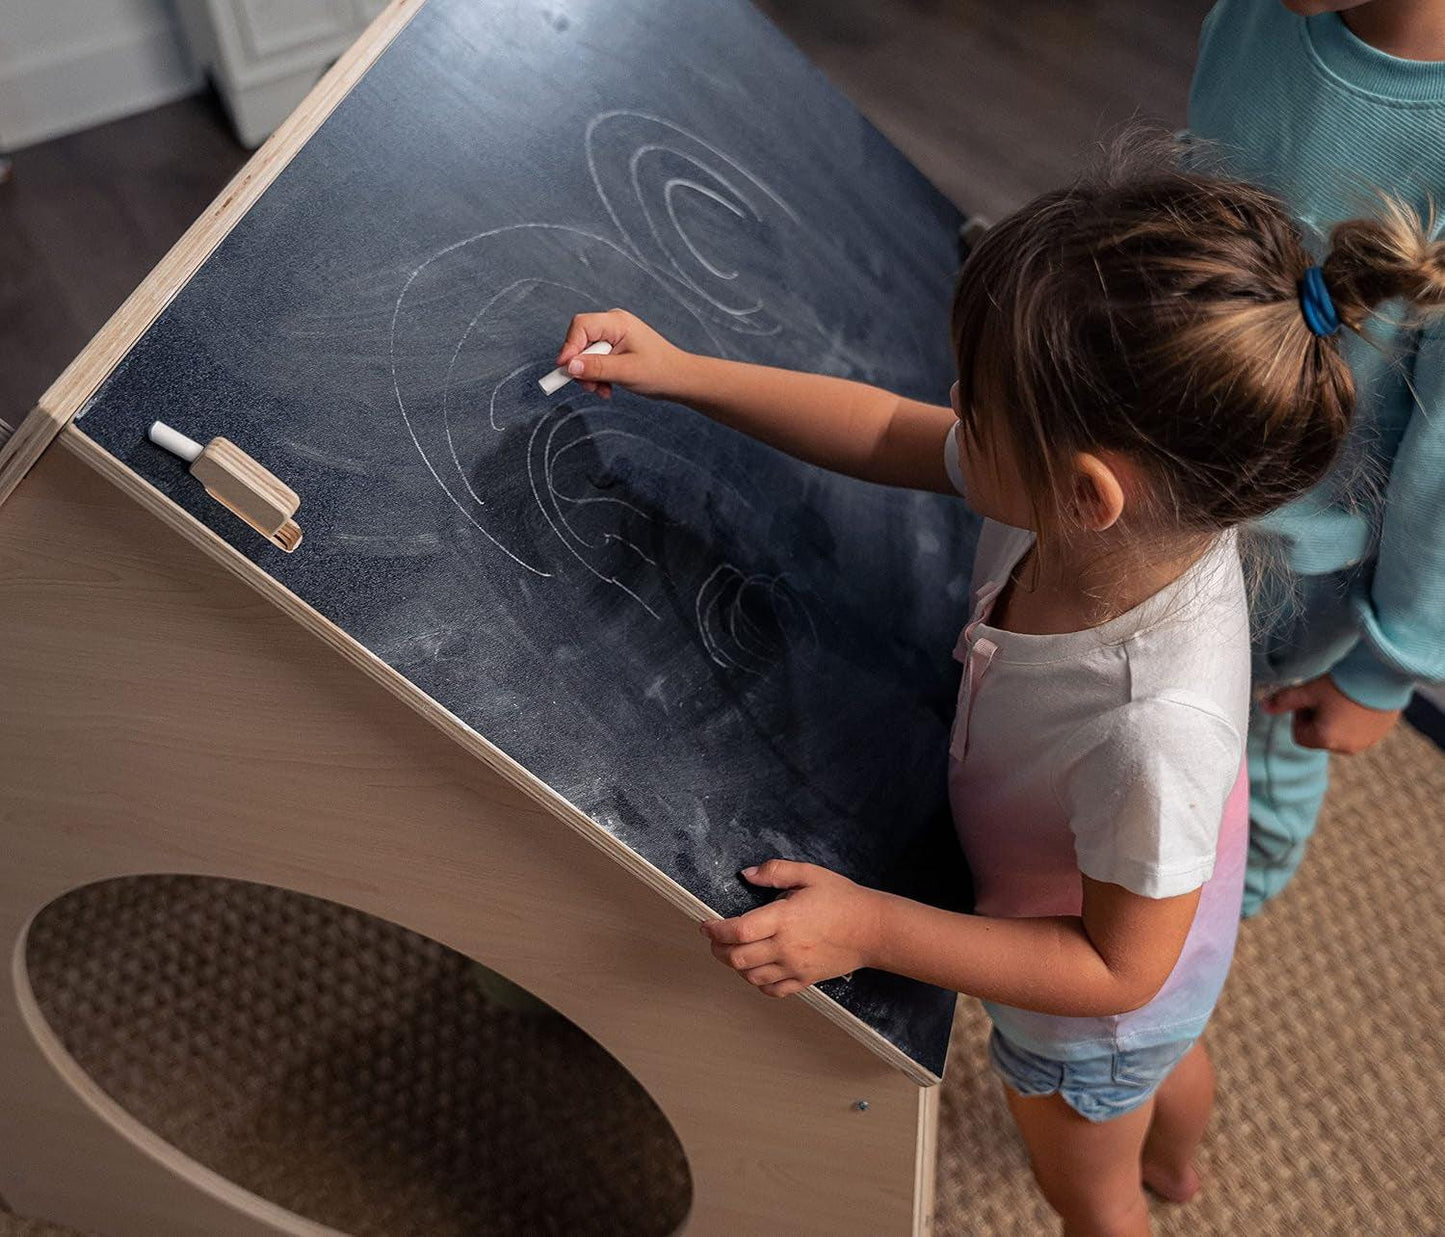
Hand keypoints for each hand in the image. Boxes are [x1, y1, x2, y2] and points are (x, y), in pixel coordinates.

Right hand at [555, 309, 689, 399]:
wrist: (679, 380)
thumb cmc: (660, 372)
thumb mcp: (626, 372)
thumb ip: (597, 368)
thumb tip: (570, 366)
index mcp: (618, 322)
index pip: (581, 326)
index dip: (569, 346)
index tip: (565, 369)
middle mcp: (613, 324)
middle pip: (580, 341)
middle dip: (581, 367)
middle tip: (589, 387)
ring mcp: (613, 336)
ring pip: (585, 354)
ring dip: (590, 375)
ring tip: (603, 390)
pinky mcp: (614, 348)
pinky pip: (594, 360)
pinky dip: (597, 376)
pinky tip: (607, 388)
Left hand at [700, 860, 883, 997]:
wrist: (873, 929)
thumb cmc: (843, 899)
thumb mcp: (809, 874)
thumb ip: (775, 871)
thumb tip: (746, 874)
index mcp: (783, 918)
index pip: (737, 931)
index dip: (715, 930)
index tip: (706, 925)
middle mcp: (785, 947)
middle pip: (737, 958)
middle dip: (717, 949)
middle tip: (714, 939)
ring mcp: (795, 967)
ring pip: (750, 976)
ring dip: (735, 966)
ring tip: (733, 952)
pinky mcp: (804, 980)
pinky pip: (772, 990)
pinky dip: (757, 982)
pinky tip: (756, 969)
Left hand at [1261, 675, 1401, 754]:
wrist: (1383, 676)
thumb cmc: (1343, 684)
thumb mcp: (1308, 691)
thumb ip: (1284, 701)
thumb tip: (1263, 707)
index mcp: (1325, 739)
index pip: (1299, 736)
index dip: (1299, 717)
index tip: (1309, 701)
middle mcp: (1346, 747)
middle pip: (1319, 737)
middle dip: (1317, 720)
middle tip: (1325, 698)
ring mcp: (1365, 743)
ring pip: (1338, 735)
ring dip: (1334, 721)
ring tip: (1342, 699)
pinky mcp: (1380, 734)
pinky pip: (1358, 732)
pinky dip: (1353, 721)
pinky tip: (1357, 702)